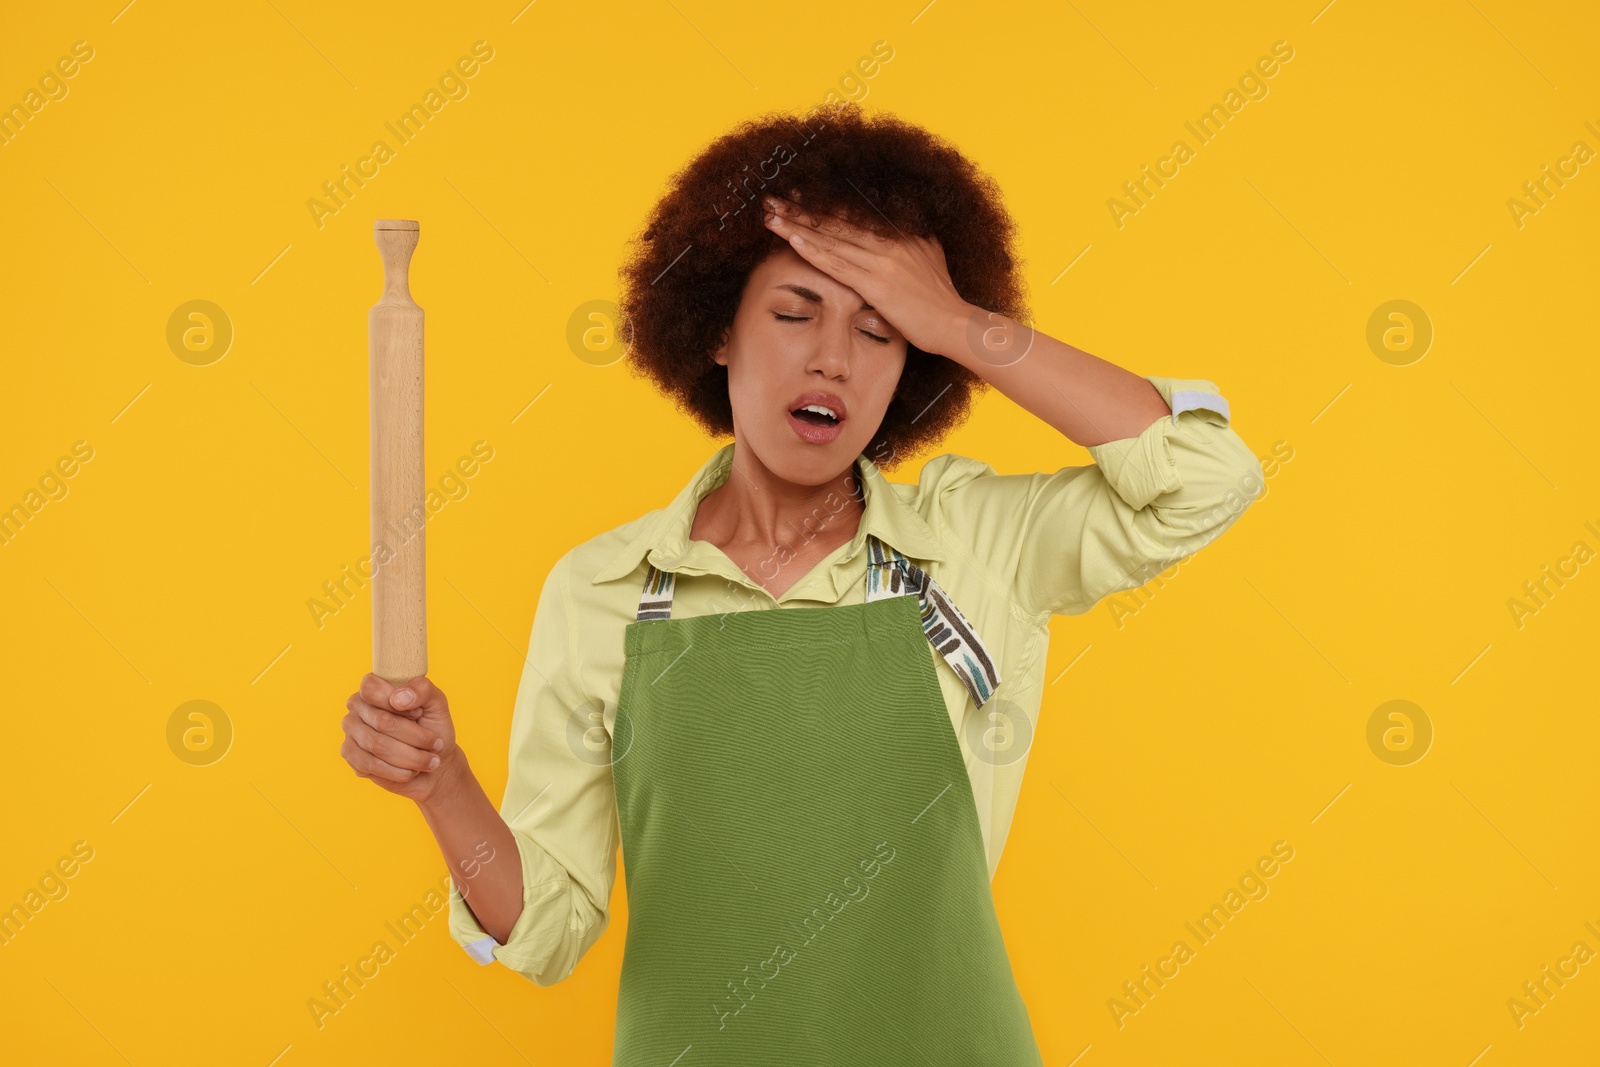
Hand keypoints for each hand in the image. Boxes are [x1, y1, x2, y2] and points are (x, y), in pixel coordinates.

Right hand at [341, 673, 459, 804]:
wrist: (435, 763)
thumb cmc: (433, 728)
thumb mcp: (436, 703)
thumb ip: (422, 690)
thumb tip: (398, 699)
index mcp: (375, 687)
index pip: (372, 689)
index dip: (400, 705)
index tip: (420, 714)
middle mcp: (357, 706)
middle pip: (382, 721)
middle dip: (415, 736)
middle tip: (436, 744)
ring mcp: (351, 731)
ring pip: (377, 745)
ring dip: (410, 756)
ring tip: (430, 761)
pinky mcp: (350, 755)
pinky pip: (370, 764)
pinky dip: (397, 771)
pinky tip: (411, 771)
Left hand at [761, 190, 972, 357]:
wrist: (956, 324)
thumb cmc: (942, 299)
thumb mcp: (930, 258)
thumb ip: (913, 243)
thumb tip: (907, 233)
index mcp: (899, 234)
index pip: (851, 215)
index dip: (821, 205)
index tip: (797, 195)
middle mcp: (888, 242)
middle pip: (836, 221)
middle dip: (801, 209)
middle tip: (772, 198)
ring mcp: (882, 262)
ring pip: (831, 239)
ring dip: (797, 226)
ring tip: (770, 216)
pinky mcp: (876, 285)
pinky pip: (838, 265)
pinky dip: (814, 251)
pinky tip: (793, 241)